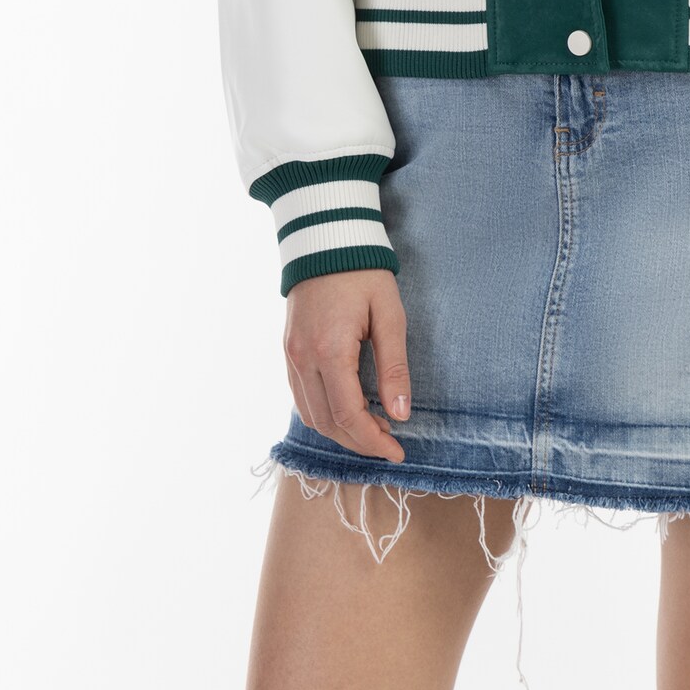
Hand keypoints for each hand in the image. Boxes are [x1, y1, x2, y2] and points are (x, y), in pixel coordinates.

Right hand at [284, 268, 411, 461]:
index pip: (348, 416)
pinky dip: (323, 414)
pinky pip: (301, 397)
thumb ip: (394, 367)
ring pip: (310, 416)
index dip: (373, 441)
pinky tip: (347, 410)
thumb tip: (401, 414)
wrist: (326, 237)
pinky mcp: (288, 351)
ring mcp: (291, 356)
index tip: (397, 452)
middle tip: (389, 443)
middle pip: (327, 423)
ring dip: (340, 432)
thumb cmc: (363, 272)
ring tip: (372, 427)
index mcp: (330, 350)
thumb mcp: (389, 315)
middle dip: (359, 442)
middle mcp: (304, 358)